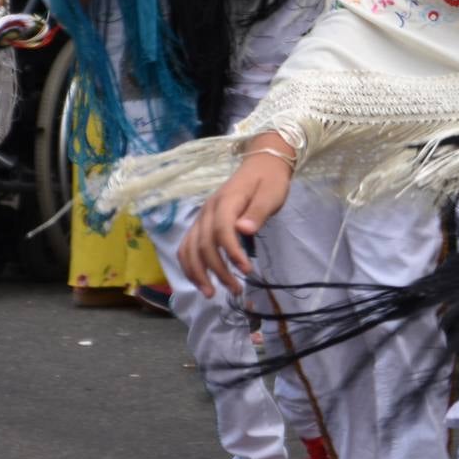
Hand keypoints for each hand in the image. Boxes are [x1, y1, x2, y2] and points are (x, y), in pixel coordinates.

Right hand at [179, 143, 296, 297]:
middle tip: (235, 290)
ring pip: (189, 248)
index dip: (231, 252)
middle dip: (217, 270)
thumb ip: (257, 213)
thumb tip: (243, 230)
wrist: (260, 164)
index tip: (246, 270)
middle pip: (203, 244)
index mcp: (226, 201)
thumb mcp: (271, 194)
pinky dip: (190, 265)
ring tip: (211, 293)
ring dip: (197, 273)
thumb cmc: (269, 181)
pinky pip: (187, 246)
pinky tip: (200, 280)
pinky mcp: (201, 224)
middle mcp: (207, 210)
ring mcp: (201, 217)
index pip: (222, 229)